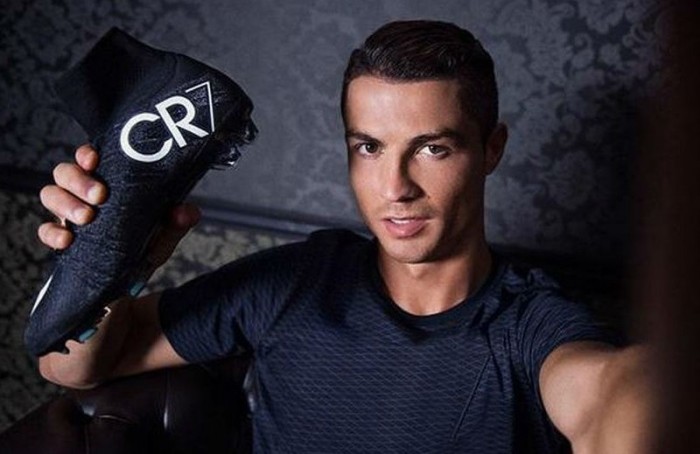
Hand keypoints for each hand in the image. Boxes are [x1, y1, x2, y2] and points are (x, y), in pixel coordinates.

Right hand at [37, 144, 200, 267]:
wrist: (127, 290)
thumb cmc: (143, 250)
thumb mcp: (163, 237)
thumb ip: (176, 223)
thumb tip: (187, 211)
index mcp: (107, 184)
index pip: (90, 159)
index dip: (87, 154)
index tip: (94, 159)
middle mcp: (84, 195)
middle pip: (65, 172)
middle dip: (78, 180)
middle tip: (99, 195)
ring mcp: (69, 216)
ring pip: (50, 194)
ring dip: (65, 203)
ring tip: (86, 218)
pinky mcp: (60, 240)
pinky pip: (45, 230)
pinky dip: (52, 233)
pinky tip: (66, 240)